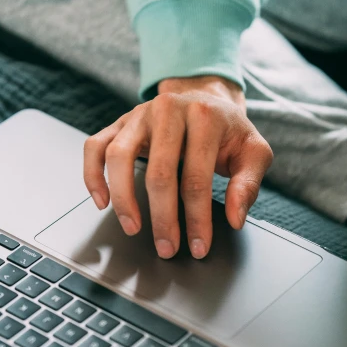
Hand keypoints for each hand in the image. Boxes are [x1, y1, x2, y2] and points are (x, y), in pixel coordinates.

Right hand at [83, 76, 272, 258]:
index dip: (197, 218)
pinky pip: (95, 146)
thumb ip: (248, 185)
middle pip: (159, 173)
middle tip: (167, 248)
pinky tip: (102, 201)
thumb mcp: (253, 152)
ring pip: (119, 157)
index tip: (198, 246)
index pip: (197, 178)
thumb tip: (235, 218)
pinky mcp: (120, 122)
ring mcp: (139, 114)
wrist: (207, 98)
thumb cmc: (229, 132)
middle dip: (162, 219)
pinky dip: (92, 175)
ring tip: (133, 227)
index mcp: (204, 117)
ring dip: (124, 199)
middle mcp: (168, 110)